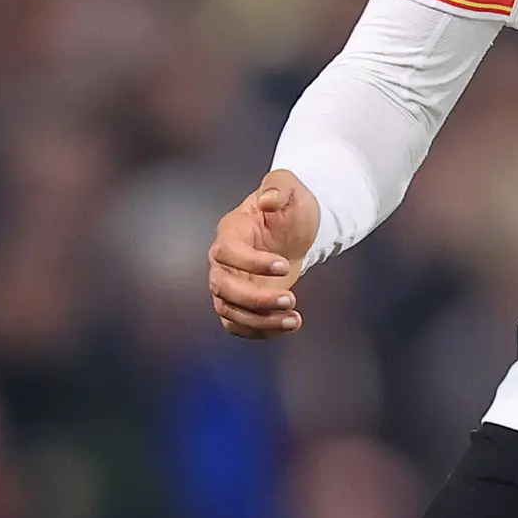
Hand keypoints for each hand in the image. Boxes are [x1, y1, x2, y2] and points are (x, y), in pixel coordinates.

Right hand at [209, 169, 322, 337]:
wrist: (295, 228)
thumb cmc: (289, 205)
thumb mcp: (289, 186)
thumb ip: (278, 187)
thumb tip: (268, 201)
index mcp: (231, 231)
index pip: (228, 252)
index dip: (252, 263)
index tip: (284, 265)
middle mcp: (223, 261)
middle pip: (223, 287)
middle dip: (255, 299)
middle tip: (290, 299)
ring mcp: (230, 284)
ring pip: (230, 311)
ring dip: (260, 321)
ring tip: (294, 320)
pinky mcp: (241, 303)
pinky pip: (238, 325)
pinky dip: (259, 332)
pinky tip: (286, 326)